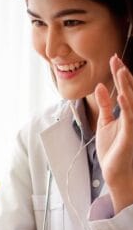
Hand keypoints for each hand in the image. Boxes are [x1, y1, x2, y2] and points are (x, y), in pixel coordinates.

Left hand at [95, 54, 132, 212]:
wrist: (114, 171)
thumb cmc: (112, 148)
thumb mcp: (104, 122)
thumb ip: (105, 105)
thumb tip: (100, 87)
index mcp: (126, 111)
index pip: (124, 88)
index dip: (119, 74)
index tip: (112, 60)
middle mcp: (132, 115)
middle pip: (129, 90)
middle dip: (122, 75)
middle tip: (114, 59)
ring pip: (132, 100)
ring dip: (126, 85)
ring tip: (120, 70)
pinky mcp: (130, 134)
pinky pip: (130, 118)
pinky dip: (126, 106)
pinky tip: (122, 95)